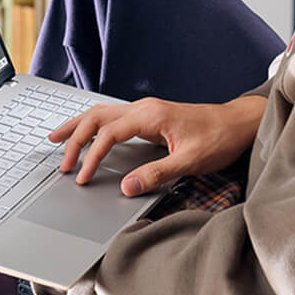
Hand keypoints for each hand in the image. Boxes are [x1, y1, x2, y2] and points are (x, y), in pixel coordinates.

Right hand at [48, 95, 266, 196]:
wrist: (237, 123)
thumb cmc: (218, 138)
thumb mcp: (189, 160)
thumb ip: (157, 174)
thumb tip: (127, 187)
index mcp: (150, 115)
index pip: (108, 133)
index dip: (91, 155)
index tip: (82, 176)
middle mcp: (144, 108)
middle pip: (98, 116)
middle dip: (75, 137)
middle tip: (61, 161)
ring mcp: (145, 109)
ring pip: (102, 112)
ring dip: (79, 126)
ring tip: (58, 138)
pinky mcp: (149, 115)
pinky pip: (112, 116)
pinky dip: (93, 125)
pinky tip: (87, 132)